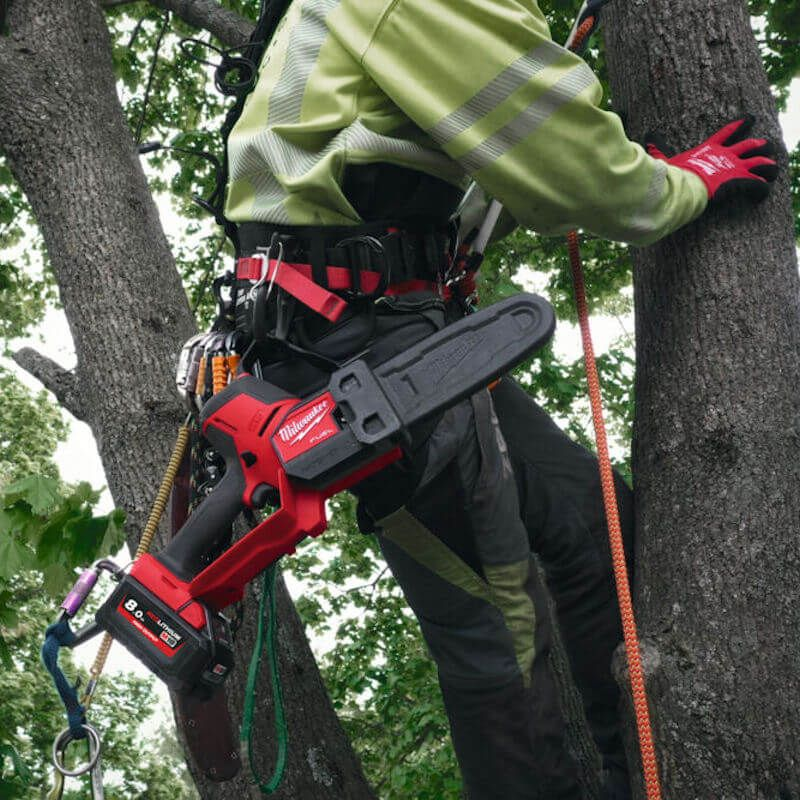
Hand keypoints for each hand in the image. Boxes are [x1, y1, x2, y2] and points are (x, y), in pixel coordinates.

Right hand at [646, 115, 778, 202]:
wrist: (681, 189)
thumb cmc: (672, 175)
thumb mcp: (664, 160)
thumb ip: (658, 148)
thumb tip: (649, 134)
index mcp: (710, 149)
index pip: (728, 132)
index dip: (740, 124)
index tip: (750, 118)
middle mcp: (726, 156)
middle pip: (750, 145)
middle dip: (759, 145)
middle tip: (765, 145)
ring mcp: (736, 169)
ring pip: (762, 163)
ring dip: (767, 166)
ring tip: (771, 170)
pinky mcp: (741, 183)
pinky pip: (759, 185)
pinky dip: (762, 189)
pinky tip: (762, 193)